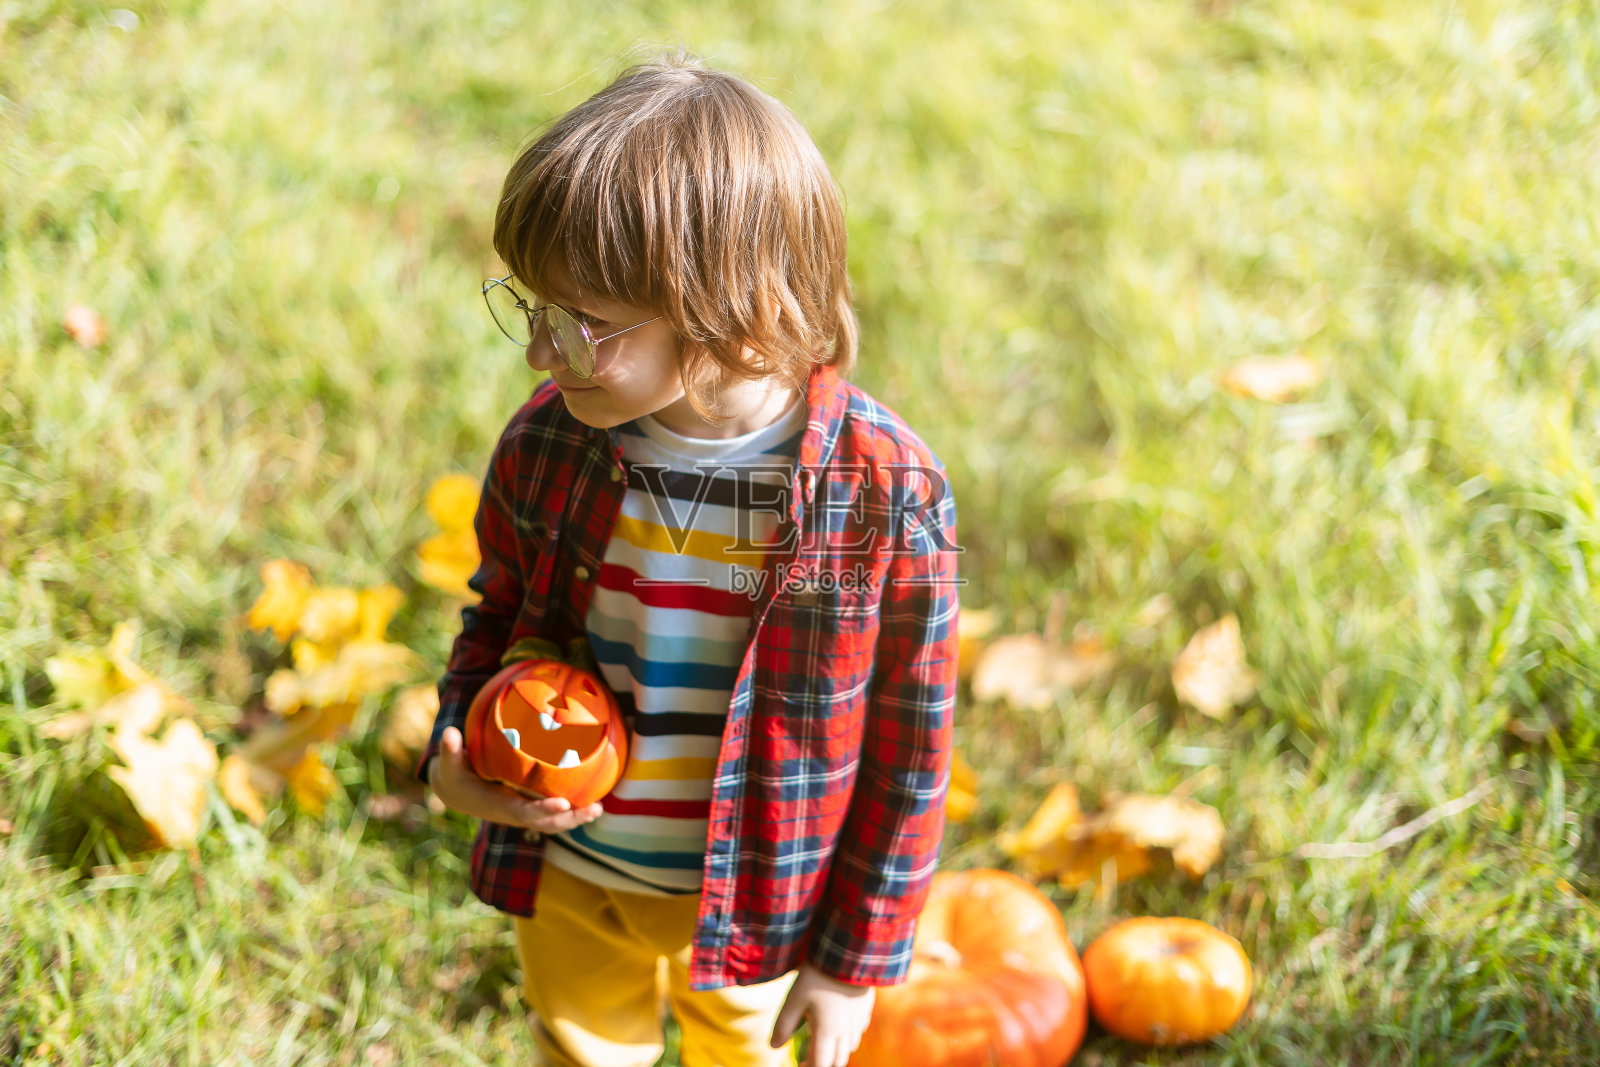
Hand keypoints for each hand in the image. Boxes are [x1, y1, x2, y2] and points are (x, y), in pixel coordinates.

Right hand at [426, 726, 603, 833]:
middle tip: (594, 809)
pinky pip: (552, 815)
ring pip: (552, 823)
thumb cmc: (455, 774)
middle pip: (545, 823)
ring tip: (598, 809)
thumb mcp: (449, 763)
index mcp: (497, 804)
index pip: (522, 811)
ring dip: (576, 819)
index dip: (542, 810)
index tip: (562, 804)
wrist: (456, 792)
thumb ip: (451, 750)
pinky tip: (592, 802)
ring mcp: (522, 813)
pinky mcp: (528, 808)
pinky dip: (571, 812)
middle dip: (569, 819)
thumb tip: (449, 733)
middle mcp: (513, 814)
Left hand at [769, 962, 874, 1066]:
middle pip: (838, 1060)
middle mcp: (846, 1031)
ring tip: (824, 1041)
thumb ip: (783, 1025)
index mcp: (827, 1032)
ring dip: (837, 1050)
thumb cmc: (817, 977)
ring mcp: (859, 1020)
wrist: (848, 952)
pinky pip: (859, 1030)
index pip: (820, 1064)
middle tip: (810, 1058)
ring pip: (851, 1046)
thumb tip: (774, 1046)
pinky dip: (849, 1034)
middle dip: (824, 1063)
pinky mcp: (866, 1007)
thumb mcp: (794, 999)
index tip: (799, 1064)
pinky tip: (840, 1023)